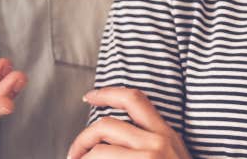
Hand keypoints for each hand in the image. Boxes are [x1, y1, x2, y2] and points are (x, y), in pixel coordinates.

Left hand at [67, 87, 190, 158]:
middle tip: (75, 153)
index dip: (106, 93)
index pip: (134, 99)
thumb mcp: (171, 154)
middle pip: (105, 125)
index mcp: (165, 134)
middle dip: (82, 138)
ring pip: (99, 151)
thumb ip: (146, 140)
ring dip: (82, 158)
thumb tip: (109, 135)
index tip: (89, 97)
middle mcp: (158, 144)